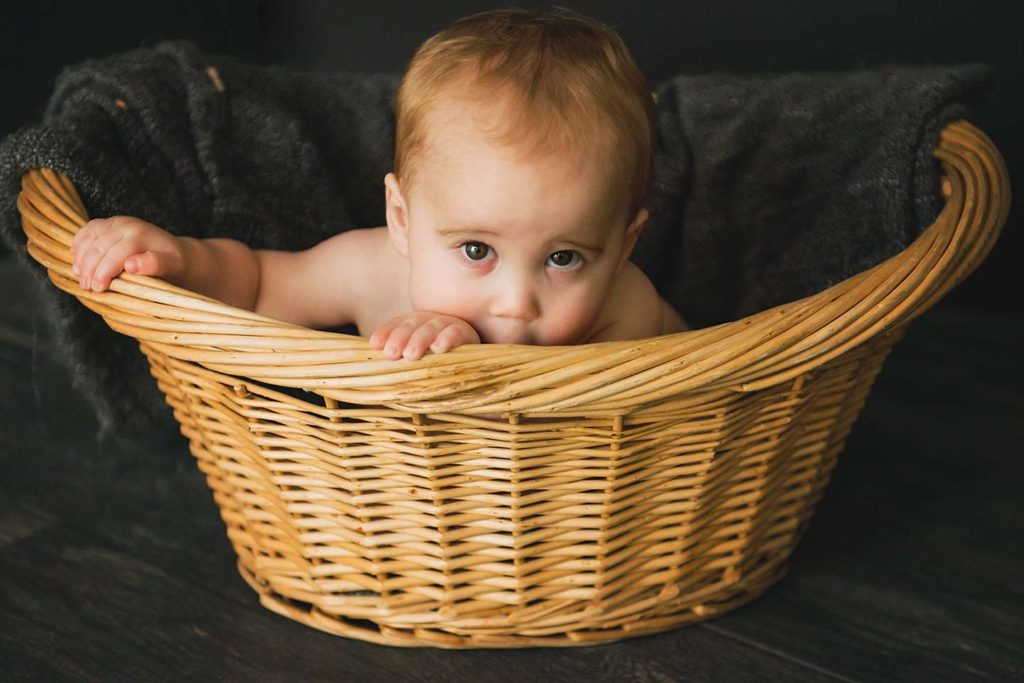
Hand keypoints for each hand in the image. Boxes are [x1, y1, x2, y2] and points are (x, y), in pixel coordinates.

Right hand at [71, 216, 185, 291]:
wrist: (174, 252)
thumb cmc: (173, 263)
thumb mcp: (171, 267)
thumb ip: (153, 264)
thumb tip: (130, 265)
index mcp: (140, 235)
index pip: (114, 255)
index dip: (103, 273)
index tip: (98, 289)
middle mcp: (127, 224)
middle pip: (99, 247)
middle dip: (90, 269)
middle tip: (86, 287)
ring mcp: (116, 221)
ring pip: (90, 238)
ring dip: (81, 258)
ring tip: (80, 277)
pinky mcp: (109, 223)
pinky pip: (88, 230)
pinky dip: (80, 243)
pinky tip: (76, 257)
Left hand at [369, 311, 480, 359]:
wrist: (472, 364)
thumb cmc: (436, 363)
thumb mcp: (417, 358)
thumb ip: (399, 357)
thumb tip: (376, 361)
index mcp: (414, 323)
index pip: (397, 324)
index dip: (386, 332)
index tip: (375, 344)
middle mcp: (429, 320)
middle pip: (412, 324)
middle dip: (399, 337)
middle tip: (391, 353)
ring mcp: (448, 324)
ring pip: (431, 328)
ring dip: (420, 339)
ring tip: (411, 354)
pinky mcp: (467, 333)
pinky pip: (456, 333)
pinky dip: (447, 339)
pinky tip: (439, 348)